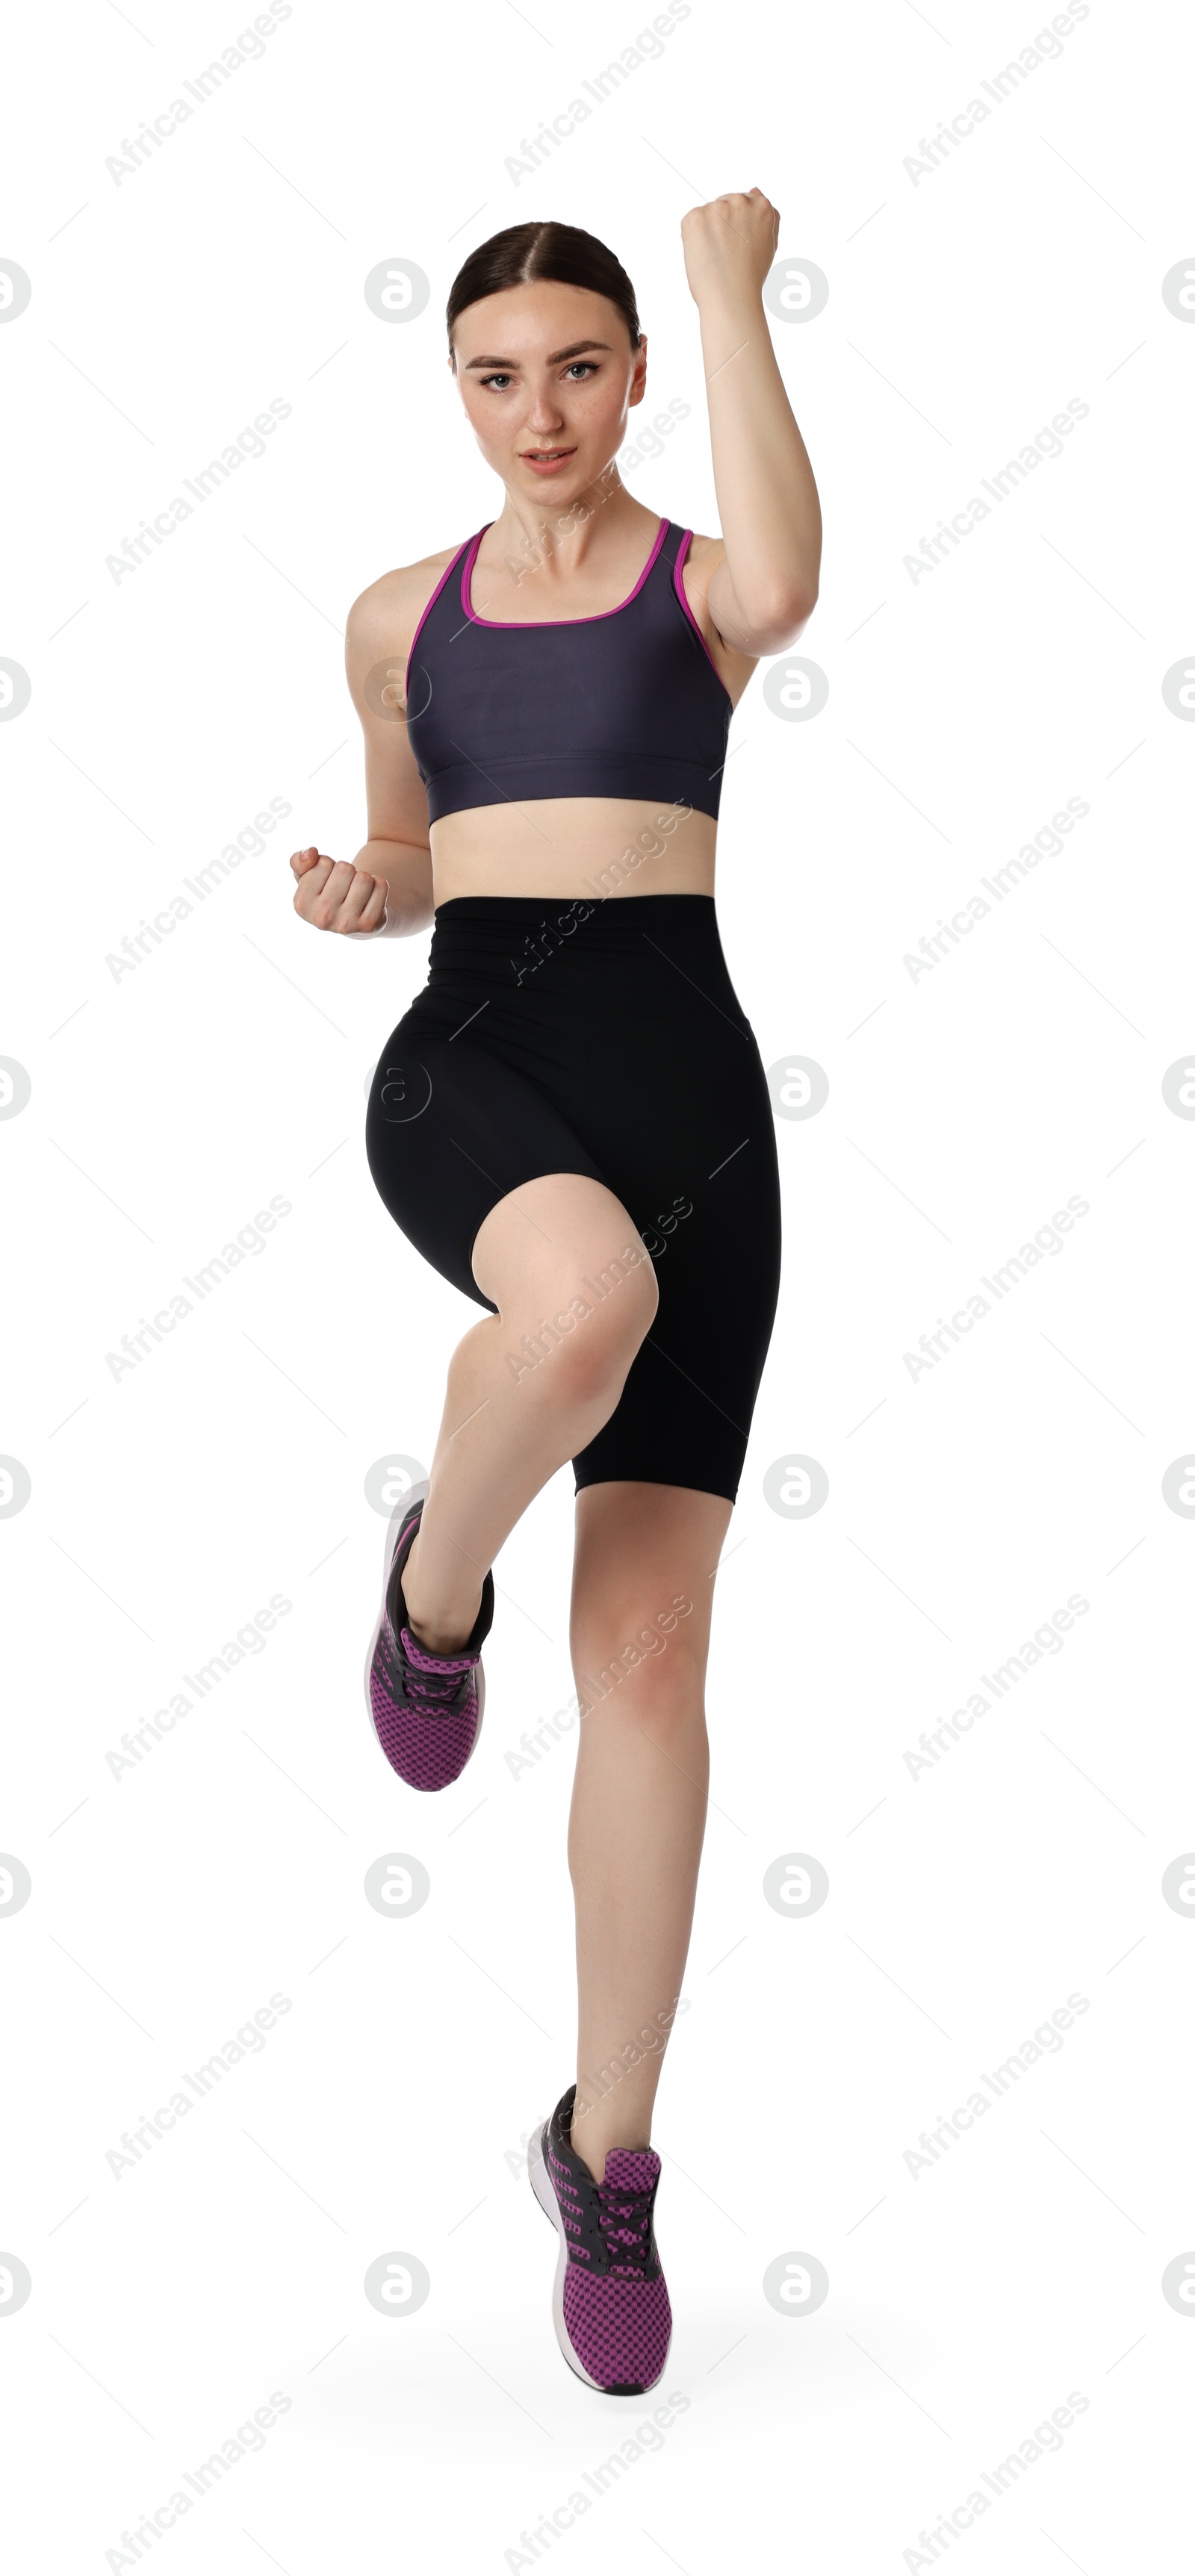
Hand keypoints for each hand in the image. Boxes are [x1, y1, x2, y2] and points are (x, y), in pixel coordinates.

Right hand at [290, 845, 387, 933]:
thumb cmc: (325, 893)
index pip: (323, 863)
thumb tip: (311, 853)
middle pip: (345, 869)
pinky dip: (378, 885)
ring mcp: (346, 924)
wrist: (351, 919)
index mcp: (301, 904)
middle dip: (347, 870)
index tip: (327, 880)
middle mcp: (321, 917)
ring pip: (364, 878)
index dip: (328, 865)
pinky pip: (381, 886)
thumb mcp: (306, 876)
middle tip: (344, 886)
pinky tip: (369, 897)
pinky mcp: (368, 925)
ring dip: (363, 877)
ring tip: (356, 891)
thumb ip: (298, 861)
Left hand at [680, 187, 778, 308]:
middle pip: (724, 205)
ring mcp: (717, 207)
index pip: (743, 204)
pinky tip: (704, 255)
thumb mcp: (769, 243)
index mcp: (762, 206)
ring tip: (716, 256)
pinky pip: (691, 221)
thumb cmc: (750, 277)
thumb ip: (767, 216)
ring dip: (707, 231)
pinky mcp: (695, 217)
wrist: (731, 298)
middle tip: (727, 254)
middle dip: (722, 225)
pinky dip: (692, 237)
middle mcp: (741, 201)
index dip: (738, 228)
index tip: (738, 246)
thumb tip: (754, 190)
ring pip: (707, 214)